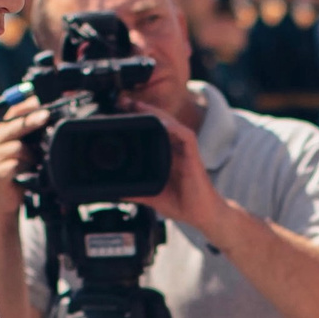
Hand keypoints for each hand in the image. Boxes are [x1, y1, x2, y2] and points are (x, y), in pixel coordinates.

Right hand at [0, 96, 45, 221]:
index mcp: (1, 134)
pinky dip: (25, 168)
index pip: (12, 113)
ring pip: (17, 147)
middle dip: (31, 120)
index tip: (39, 102)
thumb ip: (30, 136)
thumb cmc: (16, 173)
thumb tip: (47, 117)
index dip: (25, 107)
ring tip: (35, 162)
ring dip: (31, 154)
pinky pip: (14, 165)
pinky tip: (29, 172)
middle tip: (46, 116)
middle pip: (13, 126)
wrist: (3, 199)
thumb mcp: (23, 151)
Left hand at [125, 101, 228, 233]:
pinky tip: (162, 123)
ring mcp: (185, 150)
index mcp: (166, 155)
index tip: (117, 113)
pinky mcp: (194, 156)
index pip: (150, 130)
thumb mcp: (152, 197)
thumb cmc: (183, 204)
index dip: (136, 119)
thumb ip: (136, 192)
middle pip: (159, 121)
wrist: (203, 215)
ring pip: (171, 123)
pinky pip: (185, 135)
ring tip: (137, 106)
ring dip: (155, 113)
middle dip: (141, 109)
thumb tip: (115, 193)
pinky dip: (174, 127)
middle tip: (121, 101)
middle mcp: (175, 148)